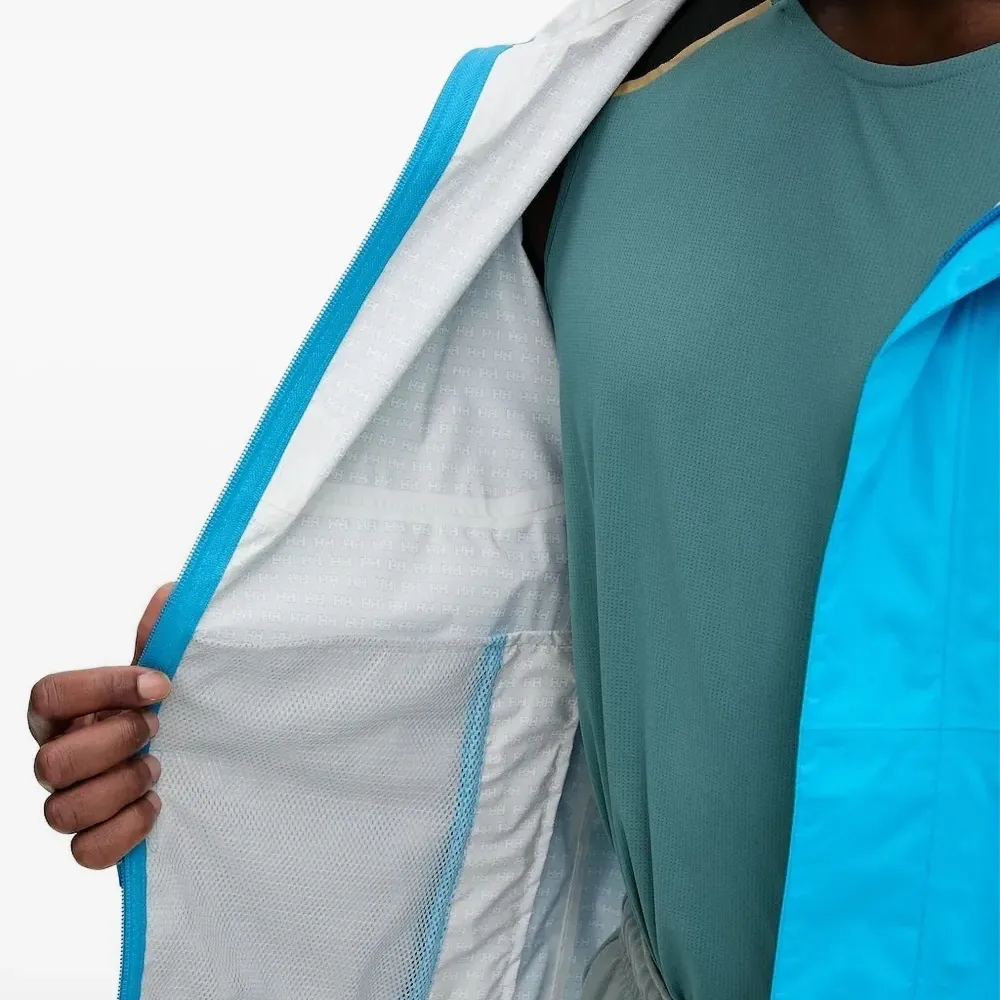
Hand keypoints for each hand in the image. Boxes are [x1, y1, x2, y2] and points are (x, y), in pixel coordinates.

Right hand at [28, 583, 173, 868]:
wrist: (200, 755)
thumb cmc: (170, 708)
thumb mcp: (171, 669)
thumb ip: (164, 636)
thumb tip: (170, 598)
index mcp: (67, 711)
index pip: (48, 696)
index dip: (102, 689)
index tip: (161, 683)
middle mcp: (59, 758)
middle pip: (49, 763)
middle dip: (113, 742)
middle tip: (157, 728)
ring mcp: (72, 803)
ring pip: (61, 811)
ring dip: (120, 786)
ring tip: (158, 768)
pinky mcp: (97, 842)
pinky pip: (86, 853)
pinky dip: (125, 832)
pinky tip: (156, 806)